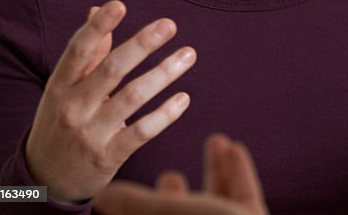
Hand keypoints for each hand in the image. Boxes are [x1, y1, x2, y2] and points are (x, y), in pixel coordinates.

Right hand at [25, 0, 196, 202]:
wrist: (45, 178)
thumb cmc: (61, 120)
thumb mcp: (64, 88)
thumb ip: (87, 52)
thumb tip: (96, 8)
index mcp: (61, 85)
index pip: (78, 51)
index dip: (97, 27)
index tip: (119, 4)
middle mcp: (73, 106)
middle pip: (111, 70)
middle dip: (141, 45)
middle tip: (169, 24)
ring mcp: (90, 132)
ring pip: (132, 97)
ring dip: (164, 73)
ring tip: (189, 54)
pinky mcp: (108, 155)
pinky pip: (142, 132)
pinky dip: (165, 114)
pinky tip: (184, 98)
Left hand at [94, 134, 268, 214]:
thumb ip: (134, 205)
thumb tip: (103, 196)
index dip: (134, 208)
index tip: (126, 189)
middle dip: (175, 193)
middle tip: (169, 175)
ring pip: (216, 202)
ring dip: (215, 169)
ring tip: (215, 140)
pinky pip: (243, 195)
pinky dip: (239, 171)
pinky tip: (235, 148)